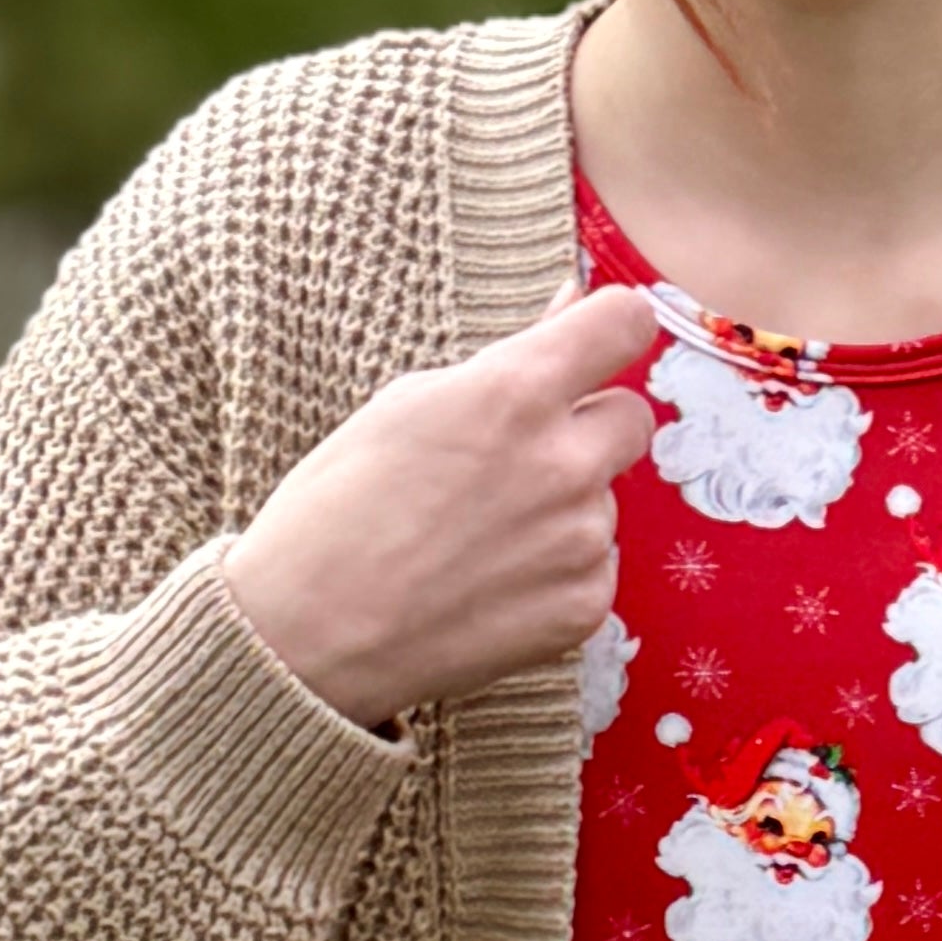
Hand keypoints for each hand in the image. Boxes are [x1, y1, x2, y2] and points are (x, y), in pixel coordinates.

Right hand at [218, 279, 662, 729]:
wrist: (309, 635)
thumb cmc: (339, 507)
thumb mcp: (407, 403)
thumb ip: (508, 358)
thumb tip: (571, 305)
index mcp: (513, 393)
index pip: (625, 322)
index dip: (610, 328)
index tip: (593, 343)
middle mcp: (562, 464)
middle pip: (632, 417)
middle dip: (588, 426)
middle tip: (517, 458)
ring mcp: (580, 541)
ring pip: (605, 499)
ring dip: (563, 505)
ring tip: (479, 535)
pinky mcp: (585, 607)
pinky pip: (595, 566)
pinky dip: (556, 571)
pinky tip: (491, 582)